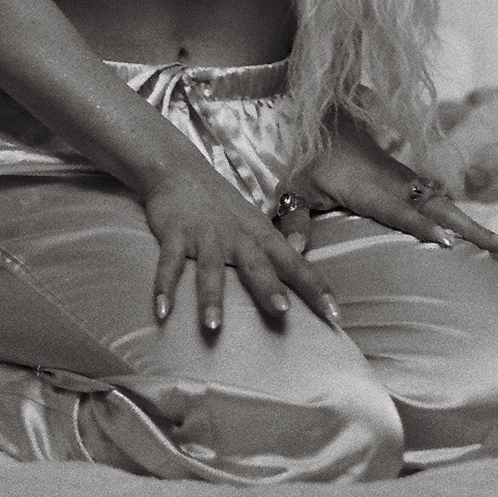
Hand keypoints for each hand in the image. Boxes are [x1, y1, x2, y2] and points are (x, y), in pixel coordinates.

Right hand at [142, 161, 341, 336]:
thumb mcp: (253, 221)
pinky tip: (162, 313)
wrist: (179, 169)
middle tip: (282, 312)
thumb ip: (274, 245)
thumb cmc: (222, 205)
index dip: (315, 288)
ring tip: (213, 327)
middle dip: (268, 287)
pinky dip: (164, 287)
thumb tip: (301, 260)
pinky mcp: (176, 234)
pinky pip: (170, 264)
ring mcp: (205, 235)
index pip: (294, 263)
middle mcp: (236, 236)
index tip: (335, 315)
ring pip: (210, 268)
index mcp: (259, 235)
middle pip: (256, 264)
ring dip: (211, 297)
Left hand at [287, 113, 497, 264]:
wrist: (324, 109)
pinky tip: (480, 237)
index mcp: (370, 188)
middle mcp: (396, 184)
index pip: (401, 211)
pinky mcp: (409, 180)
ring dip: (477, 227)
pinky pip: (441, 199)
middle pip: (441, 208)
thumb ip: (294, 217)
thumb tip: (292, 248)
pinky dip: (464, 218)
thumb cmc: (309, 153)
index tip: (449, 244)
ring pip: (447, 204)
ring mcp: (407, 180)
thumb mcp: (296, 185)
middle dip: (473, 231)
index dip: (423, 227)